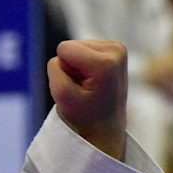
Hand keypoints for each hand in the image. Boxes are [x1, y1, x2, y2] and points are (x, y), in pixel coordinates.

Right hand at [48, 40, 127, 158]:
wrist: (105, 127)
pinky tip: (93, 81)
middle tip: (83, 89)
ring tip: (89, 86)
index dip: (63, 70)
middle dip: (71, 68)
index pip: (64, 49)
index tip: (78, 88)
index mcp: (106, 62)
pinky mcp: (113, 49)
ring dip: (77, 67)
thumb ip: (55, 67)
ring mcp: (117, 48)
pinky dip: (83, 65)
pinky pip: (83, 49)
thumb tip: (62, 53)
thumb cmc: (84, 115)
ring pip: (76, 47)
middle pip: (70, 46)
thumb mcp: (62, 95)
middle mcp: (116, 50)